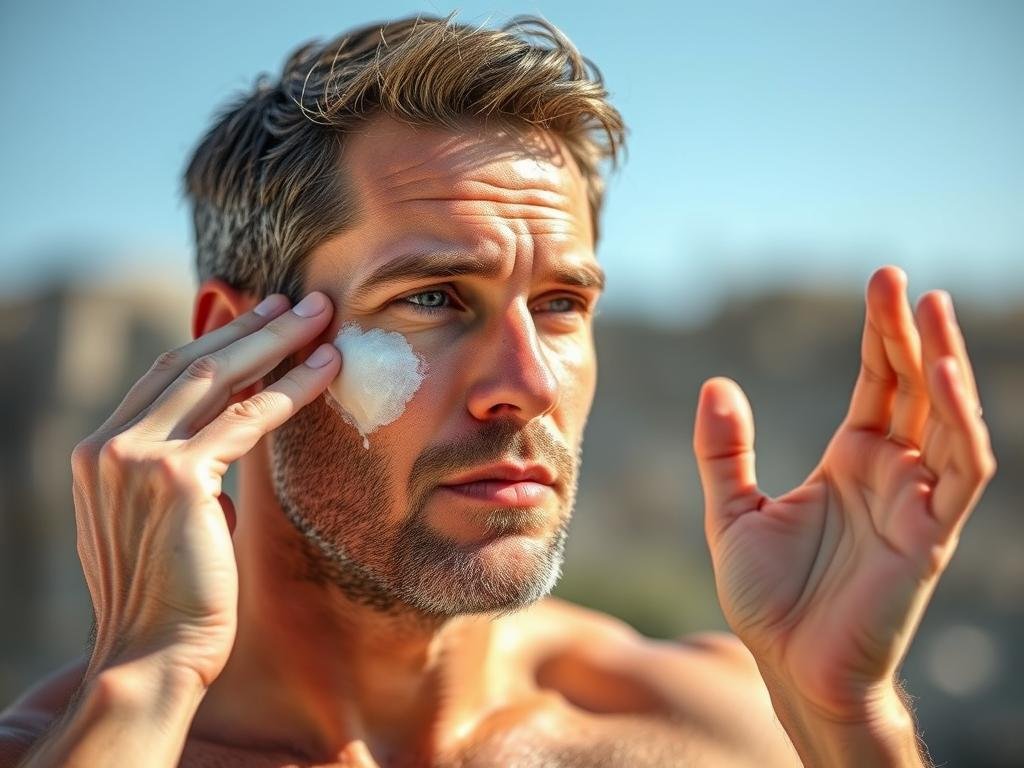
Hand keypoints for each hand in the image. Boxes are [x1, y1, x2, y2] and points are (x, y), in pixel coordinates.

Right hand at [71, 291, 339, 686]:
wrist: (152, 655)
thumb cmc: (170, 597)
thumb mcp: (161, 521)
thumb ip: (181, 476)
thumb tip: (221, 449)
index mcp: (99, 452)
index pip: (165, 378)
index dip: (217, 342)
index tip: (259, 320)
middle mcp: (109, 445)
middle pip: (191, 363)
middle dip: (251, 325)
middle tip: (297, 299)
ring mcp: (136, 458)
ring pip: (220, 377)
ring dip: (277, 340)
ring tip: (320, 314)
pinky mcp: (176, 478)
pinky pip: (248, 418)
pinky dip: (292, 388)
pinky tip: (326, 367)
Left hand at [693, 266, 995, 721]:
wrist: (789, 667)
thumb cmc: (767, 599)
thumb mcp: (731, 512)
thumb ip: (724, 452)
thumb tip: (717, 384)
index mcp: (850, 463)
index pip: (879, 383)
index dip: (882, 334)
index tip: (880, 282)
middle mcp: (890, 475)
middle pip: (913, 388)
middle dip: (910, 332)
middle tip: (898, 278)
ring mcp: (915, 503)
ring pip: (946, 419)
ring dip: (943, 364)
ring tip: (928, 308)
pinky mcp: (931, 537)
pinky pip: (959, 470)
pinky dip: (958, 422)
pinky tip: (941, 375)